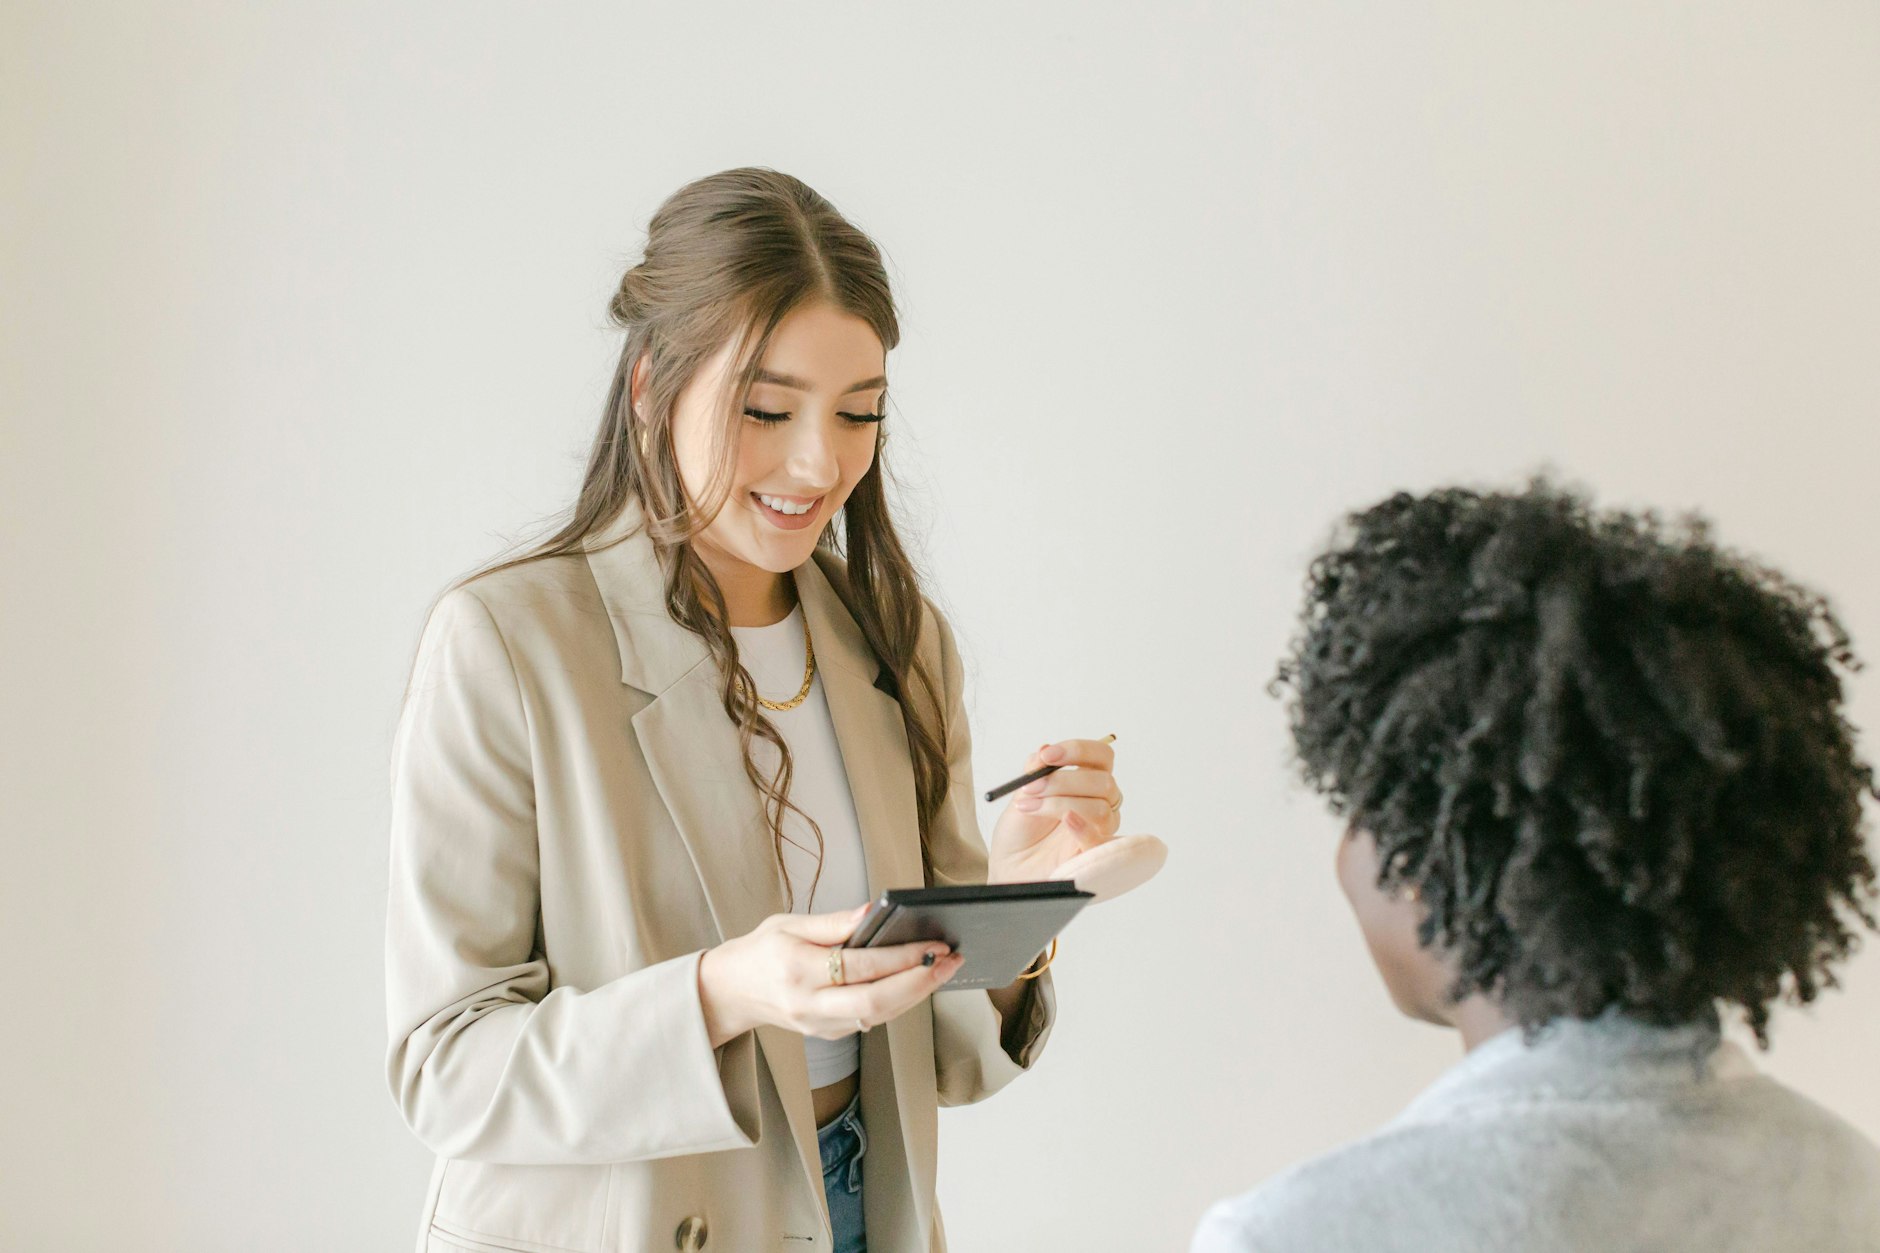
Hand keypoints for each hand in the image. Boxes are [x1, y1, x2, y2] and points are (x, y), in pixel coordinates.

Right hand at [697, 905, 963, 1047]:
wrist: (731, 992)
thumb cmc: (761, 952)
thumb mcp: (788, 924)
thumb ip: (832, 922)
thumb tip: (874, 912)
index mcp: (797, 971)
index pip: (860, 967)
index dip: (901, 957)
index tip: (934, 943)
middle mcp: (808, 1004)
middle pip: (875, 1003)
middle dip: (920, 982)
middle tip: (951, 960)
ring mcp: (819, 1025)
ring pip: (879, 1016)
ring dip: (917, 994)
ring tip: (945, 968)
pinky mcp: (828, 1034)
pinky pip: (871, 1020)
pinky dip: (899, 1002)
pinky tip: (918, 982)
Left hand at [987, 736, 1123, 884]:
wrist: (1009, 867)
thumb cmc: (1020, 832)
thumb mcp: (1021, 794)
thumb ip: (1035, 771)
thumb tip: (1046, 748)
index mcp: (1086, 781)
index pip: (1101, 756)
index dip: (1078, 750)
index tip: (1047, 756)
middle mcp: (1100, 802)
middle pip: (1103, 780)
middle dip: (1062, 780)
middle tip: (1032, 786)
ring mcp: (1100, 829)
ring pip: (1100, 807)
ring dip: (1060, 803)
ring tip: (1030, 808)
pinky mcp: (1096, 854)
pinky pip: (1102, 838)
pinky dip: (1083, 826)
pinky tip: (1065, 821)